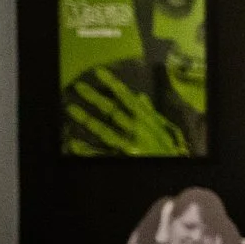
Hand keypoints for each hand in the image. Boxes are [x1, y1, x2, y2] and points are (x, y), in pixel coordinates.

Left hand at [65, 70, 191, 155]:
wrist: (173, 171)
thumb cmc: (169, 150)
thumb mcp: (164, 130)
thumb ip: (151, 114)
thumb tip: (140, 97)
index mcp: (147, 122)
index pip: (128, 100)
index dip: (114, 85)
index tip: (99, 72)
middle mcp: (137, 132)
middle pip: (113, 112)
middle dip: (96, 99)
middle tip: (79, 87)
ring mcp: (129, 147)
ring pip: (105, 131)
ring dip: (88, 120)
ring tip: (71, 109)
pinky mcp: (123, 159)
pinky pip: (101, 154)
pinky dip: (87, 150)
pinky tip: (73, 144)